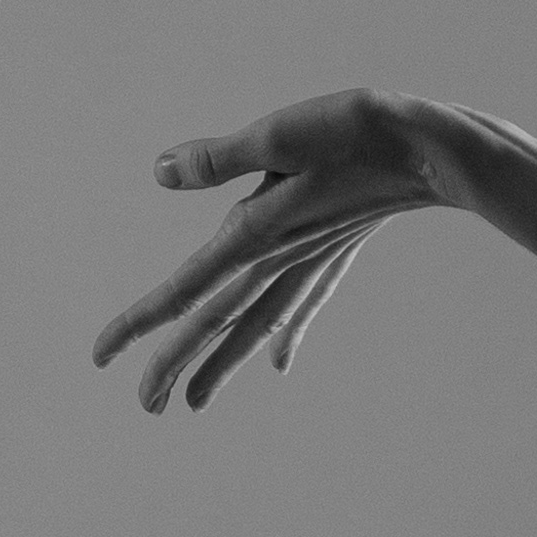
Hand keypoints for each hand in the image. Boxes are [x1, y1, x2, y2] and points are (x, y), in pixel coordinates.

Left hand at [91, 90, 459, 411]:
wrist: (436, 150)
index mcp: (255, 234)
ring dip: (223, 362)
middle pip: (216, 322)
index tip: (100, 357)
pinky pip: (302, 303)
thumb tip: (160, 173)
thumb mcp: (279, 134)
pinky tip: (281, 363)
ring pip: (255, 324)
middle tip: (145, 405)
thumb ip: (219, 158)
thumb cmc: (357, 132)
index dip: (139, 323)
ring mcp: (308, 260)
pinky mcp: (333, 248)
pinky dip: (286, 335)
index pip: (184, 289)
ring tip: (195, 402)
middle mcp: (278, 258)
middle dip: (177, 363)